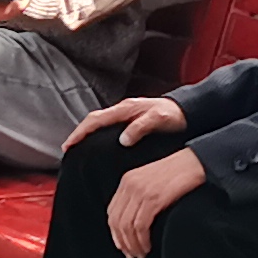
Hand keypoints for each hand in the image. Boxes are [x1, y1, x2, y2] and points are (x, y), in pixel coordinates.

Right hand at [71, 92, 187, 151]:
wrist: (190, 110)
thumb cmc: (175, 115)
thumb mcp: (159, 119)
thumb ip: (141, 127)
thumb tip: (122, 140)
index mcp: (126, 109)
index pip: (95, 120)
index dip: (80, 132)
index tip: (69, 145)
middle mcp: (123, 110)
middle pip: (94, 120)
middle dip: (79, 133)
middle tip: (67, 149)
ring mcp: (127, 114)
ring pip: (101, 123)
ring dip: (88, 133)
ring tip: (79, 147)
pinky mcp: (132, 120)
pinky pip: (109, 126)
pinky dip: (99, 134)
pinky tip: (100, 144)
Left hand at [104, 146, 207, 257]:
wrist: (196, 163)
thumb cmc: (178, 174)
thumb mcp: (152, 182)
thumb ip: (139, 197)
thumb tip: (133, 224)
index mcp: (127, 180)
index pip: (112, 212)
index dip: (115, 233)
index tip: (122, 246)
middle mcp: (130, 184)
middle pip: (116, 221)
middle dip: (123, 242)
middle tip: (131, 254)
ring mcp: (141, 191)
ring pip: (127, 226)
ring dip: (132, 244)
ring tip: (141, 253)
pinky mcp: (153, 198)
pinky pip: (140, 225)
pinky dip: (142, 240)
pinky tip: (148, 246)